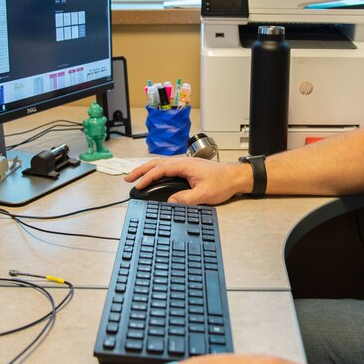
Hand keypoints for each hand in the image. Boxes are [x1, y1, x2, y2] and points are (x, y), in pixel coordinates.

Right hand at [125, 157, 246, 204]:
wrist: (236, 176)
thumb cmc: (223, 182)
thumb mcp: (205, 194)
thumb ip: (186, 198)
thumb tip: (170, 201)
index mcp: (185, 165)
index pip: (160, 169)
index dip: (147, 177)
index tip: (137, 185)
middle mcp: (183, 162)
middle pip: (157, 163)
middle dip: (141, 170)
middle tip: (128, 179)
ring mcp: (185, 164)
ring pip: (161, 164)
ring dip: (147, 169)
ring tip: (136, 177)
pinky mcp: (188, 168)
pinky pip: (167, 167)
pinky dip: (156, 170)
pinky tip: (153, 176)